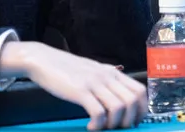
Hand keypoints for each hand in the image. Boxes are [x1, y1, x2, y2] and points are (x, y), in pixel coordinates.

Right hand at [0, 42, 146, 129]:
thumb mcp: (92, 71)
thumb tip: (118, 98)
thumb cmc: (65, 68)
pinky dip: (98, 125)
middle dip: (130, 120)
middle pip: (133, 100)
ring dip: (114, 124)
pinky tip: (90, 127)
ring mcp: (94, 82)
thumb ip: (105, 81)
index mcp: (111, 72)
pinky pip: (98, 112)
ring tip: (102, 128)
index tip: (134, 121)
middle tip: (118, 128)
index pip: (139, 90)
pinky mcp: (80, 91)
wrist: (43, 59)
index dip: (142, 110)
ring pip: (119, 108)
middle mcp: (106, 76)